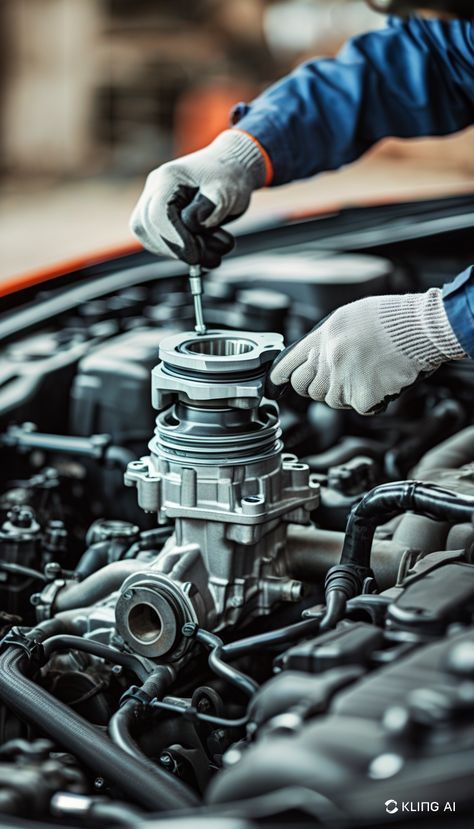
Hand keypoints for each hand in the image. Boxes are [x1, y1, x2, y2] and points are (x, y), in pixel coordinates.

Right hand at [130, 130, 266, 267]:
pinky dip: (180, 251)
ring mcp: (153, 203)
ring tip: (212, 251)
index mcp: (169, 178)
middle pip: (147, 228)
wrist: (229, 169)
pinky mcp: (159, 218)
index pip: (158, 214)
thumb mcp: (226, 190)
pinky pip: (158, 241)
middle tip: (207, 255)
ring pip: (151, 238)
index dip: (174, 239)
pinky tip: (202, 249)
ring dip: (180, 253)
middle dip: (177, 249)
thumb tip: (193, 224)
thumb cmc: (228, 176)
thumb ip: (210, 207)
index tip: (195, 255)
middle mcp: (155, 189)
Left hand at [266, 289, 465, 414]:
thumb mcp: (351, 318)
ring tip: (370, 373)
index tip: (275, 384)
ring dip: (347, 393)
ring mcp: (343, 378)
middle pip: (307, 387)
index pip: (290, 361)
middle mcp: (328, 356)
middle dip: (320, 386)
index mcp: (325, 334)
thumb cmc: (395, 320)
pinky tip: (382, 382)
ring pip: (332, 400)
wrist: (422, 328)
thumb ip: (329, 338)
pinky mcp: (360, 396)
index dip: (281, 376)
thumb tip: (315, 357)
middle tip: (342, 377)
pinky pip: (357, 407)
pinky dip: (370, 401)